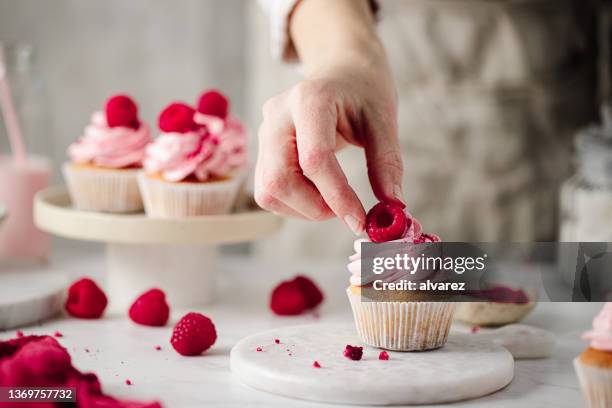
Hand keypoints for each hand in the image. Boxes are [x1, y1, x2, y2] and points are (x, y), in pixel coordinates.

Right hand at [254, 0, 404, 234]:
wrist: (341, 71)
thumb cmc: (364, 92)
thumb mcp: (383, 120)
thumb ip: (387, 162)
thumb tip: (393, 207)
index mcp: (309, 100)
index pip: (315, 159)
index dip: (337, 197)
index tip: (361, 222)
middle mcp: (277, 116)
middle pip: (280, 180)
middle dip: (315, 208)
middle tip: (348, 211)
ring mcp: (264, 132)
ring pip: (269, 191)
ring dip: (304, 209)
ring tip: (335, 197)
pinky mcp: (263, 150)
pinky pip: (268, 191)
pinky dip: (295, 204)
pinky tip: (319, 191)